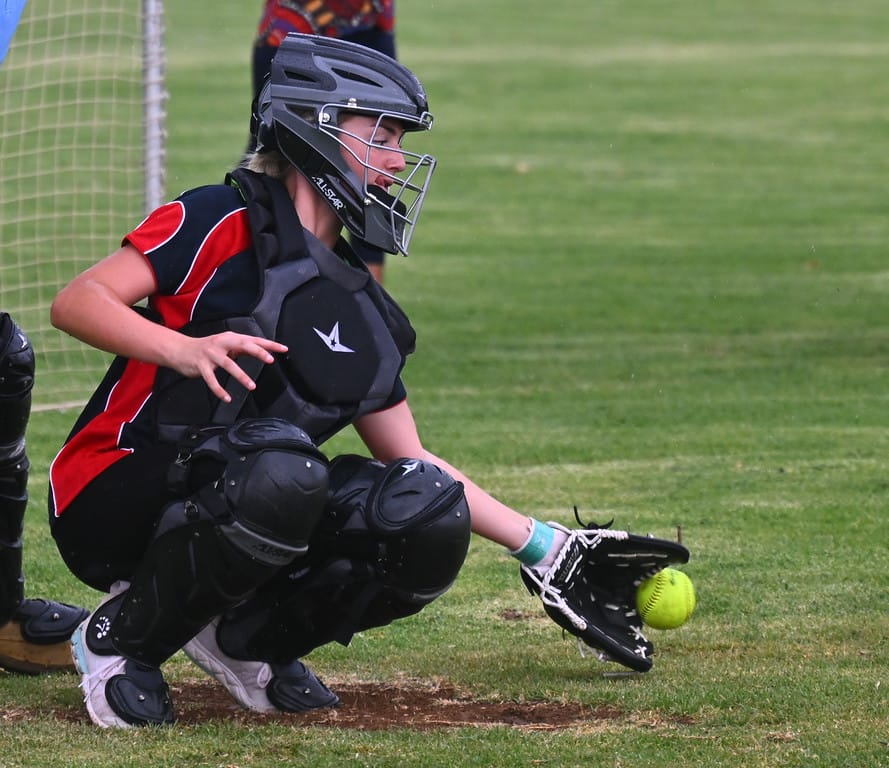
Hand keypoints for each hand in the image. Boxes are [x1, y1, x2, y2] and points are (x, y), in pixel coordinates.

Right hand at [167, 331, 287, 401]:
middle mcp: (221, 343)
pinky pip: (211, 379)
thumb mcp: (225, 345)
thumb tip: (261, 350)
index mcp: (230, 338)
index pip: (253, 340)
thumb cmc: (206, 348)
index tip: (283, 349)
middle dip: (257, 352)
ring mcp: (210, 354)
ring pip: (228, 365)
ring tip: (252, 386)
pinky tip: (227, 397)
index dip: (269, 344)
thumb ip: (241, 348)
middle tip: (270, 360)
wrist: (179, 349)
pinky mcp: (201, 365)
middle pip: (243, 345)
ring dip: (241, 376)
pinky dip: (219, 390)